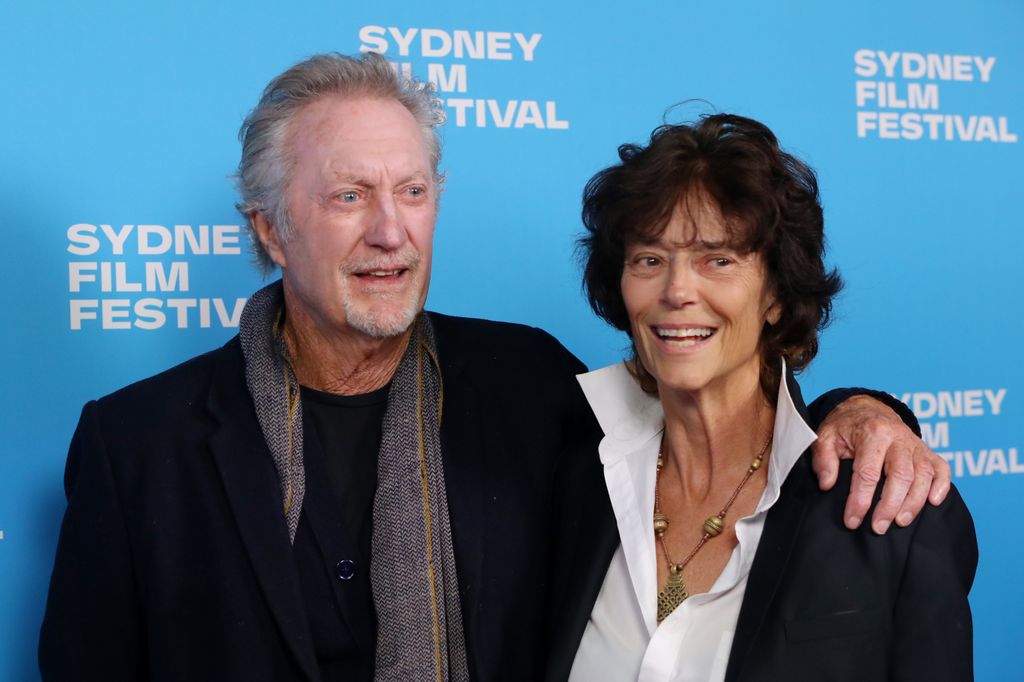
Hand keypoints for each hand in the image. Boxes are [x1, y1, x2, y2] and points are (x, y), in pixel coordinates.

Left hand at [811, 395, 950, 533]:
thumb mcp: (825, 437)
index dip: (860, 500)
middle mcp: (898, 437)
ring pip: (923, 475)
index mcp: (872, 432)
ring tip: (900, 522)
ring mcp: (915, 444)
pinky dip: (941, 486)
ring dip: (914, 502)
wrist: (865, 409)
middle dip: (889, 505)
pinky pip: (942, 468)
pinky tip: (932, 502)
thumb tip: (827, 484)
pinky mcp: (927, 451)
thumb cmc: (845, 427)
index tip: (852, 520)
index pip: (867, 472)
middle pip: (901, 475)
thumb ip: (823, 460)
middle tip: (878, 527)